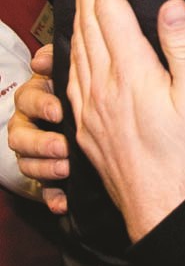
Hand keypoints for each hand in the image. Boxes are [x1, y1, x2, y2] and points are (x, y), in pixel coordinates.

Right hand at [9, 45, 69, 213]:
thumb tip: (41, 62)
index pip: (27, 100)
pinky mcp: (43, 175)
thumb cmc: (71, 88)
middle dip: (40, 143)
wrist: (84, 115)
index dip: (41, 105)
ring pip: (27, 164)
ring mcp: (32, 152)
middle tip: (63, 147)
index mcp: (32, 98)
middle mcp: (26, 126)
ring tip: (66, 169)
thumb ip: (54, 61)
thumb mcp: (65, 70)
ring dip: (45, 169)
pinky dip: (52, 197)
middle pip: (20, 137)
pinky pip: (43, 190)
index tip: (59, 111)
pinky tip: (63, 203)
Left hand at [69, 0, 184, 241]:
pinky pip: (72, 72)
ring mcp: (88, 106)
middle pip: (87, 21)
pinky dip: (73, 43)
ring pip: (75, 44)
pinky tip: (77, 43)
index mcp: (129, 72)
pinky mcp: (85, 125)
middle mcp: (101, 85)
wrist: (166, 210)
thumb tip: (171, 4)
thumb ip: (183, 48)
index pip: (111, 10)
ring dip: (79, 9)